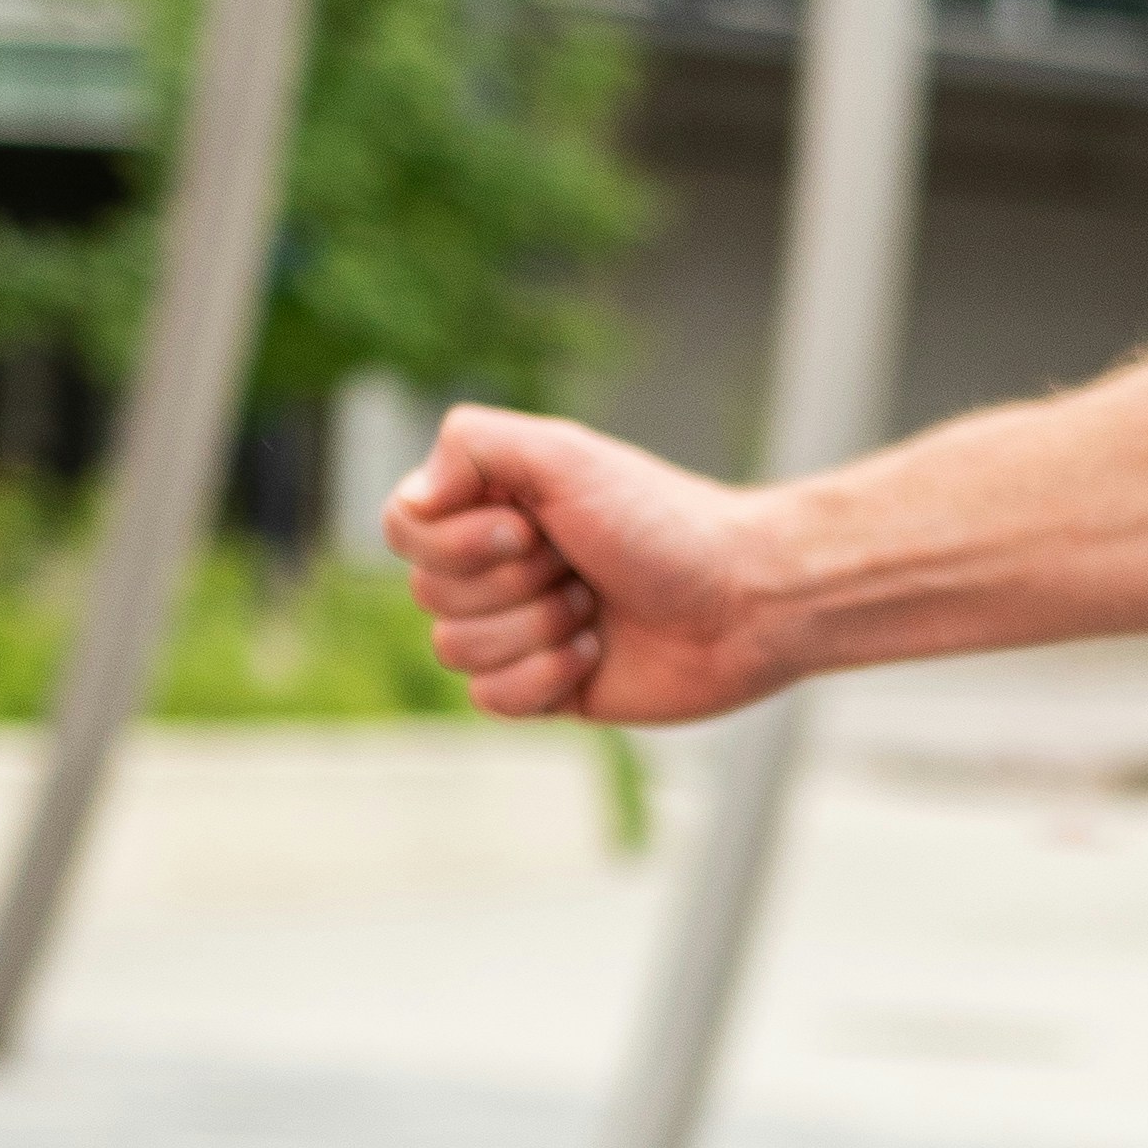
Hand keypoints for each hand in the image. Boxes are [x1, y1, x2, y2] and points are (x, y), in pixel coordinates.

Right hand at [388, 412, 786, 725]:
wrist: (743, 601)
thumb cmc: (662, 522)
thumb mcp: (563, 454)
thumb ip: (470, 446)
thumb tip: (410, 502)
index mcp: (489, 505)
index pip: (403, 528)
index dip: (455, 540)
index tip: (526, 527)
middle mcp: (495, 566)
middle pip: (428, 592)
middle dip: (513, 583)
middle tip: (581, 567)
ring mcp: (517, 630)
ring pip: (454, 649)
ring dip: (533, 628)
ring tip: (594, 610)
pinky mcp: (545, 690)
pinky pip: (489, 700)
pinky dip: (541, 678)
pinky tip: (594, 657)